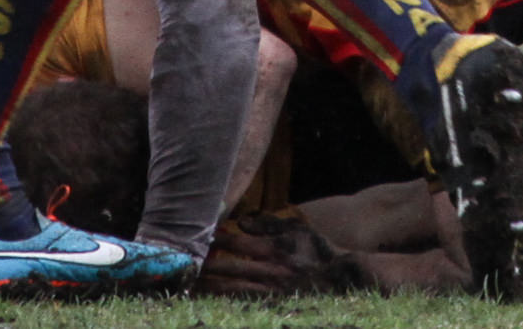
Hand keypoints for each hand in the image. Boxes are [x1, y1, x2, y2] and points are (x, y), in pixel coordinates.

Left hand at [200, 216, 360, 297]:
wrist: (340, 277)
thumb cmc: (317, 250)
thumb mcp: (296, 229)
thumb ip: (268, 223)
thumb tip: (240, 221)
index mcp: (273, 248)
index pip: (236, 242)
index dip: (214, 240)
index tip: (197, 236)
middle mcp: (269, 269)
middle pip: (228, 267)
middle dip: (204, 265)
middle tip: (182, 261)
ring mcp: (271, 289)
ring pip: (232, 288)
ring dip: (209, 285)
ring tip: (190, 283)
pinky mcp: (274, 302)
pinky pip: (244, 302)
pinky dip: (226, 299)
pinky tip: (211, 298)